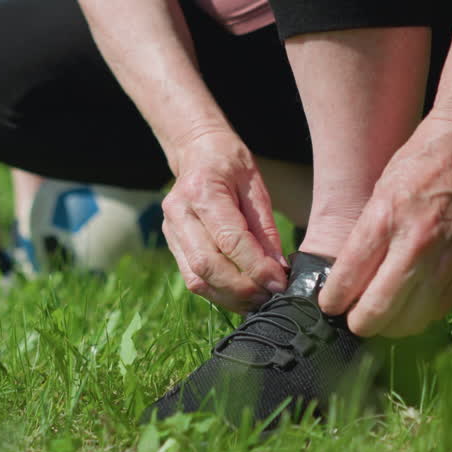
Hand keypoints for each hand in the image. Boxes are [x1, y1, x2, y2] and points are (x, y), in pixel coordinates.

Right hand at [161, 131, 287, 312]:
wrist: (197, 151)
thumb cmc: (230, 164)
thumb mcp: (256, 187)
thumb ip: (265, 229)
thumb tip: (277, 269)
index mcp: (202, 190)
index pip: (229, 240)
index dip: (256, 267)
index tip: (280, 283)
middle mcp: (179, 212)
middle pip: (207, 265)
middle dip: (242, 288)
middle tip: (271, 296)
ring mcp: (171, 230)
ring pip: (197, 279)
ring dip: (230, 297)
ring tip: (259, 300)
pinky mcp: (172, 243)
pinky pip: (193, 278)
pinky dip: (219, 292)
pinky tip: (241, 295)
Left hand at [319, 114, 451, 337]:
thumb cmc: (421, 161)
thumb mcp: (379, 190)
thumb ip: (365, 236)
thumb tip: (345, 277)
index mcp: (384, 219)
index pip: (348, 280)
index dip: (332, 301)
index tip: (329, 304)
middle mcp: (415, 243)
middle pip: (377, 311)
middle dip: (358, 322)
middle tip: (350, 318)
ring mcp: (446, 259)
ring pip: (409, 320)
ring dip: (389, 325)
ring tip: (378, 316)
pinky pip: (437, 310)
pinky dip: (418, 315)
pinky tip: (407, 307)